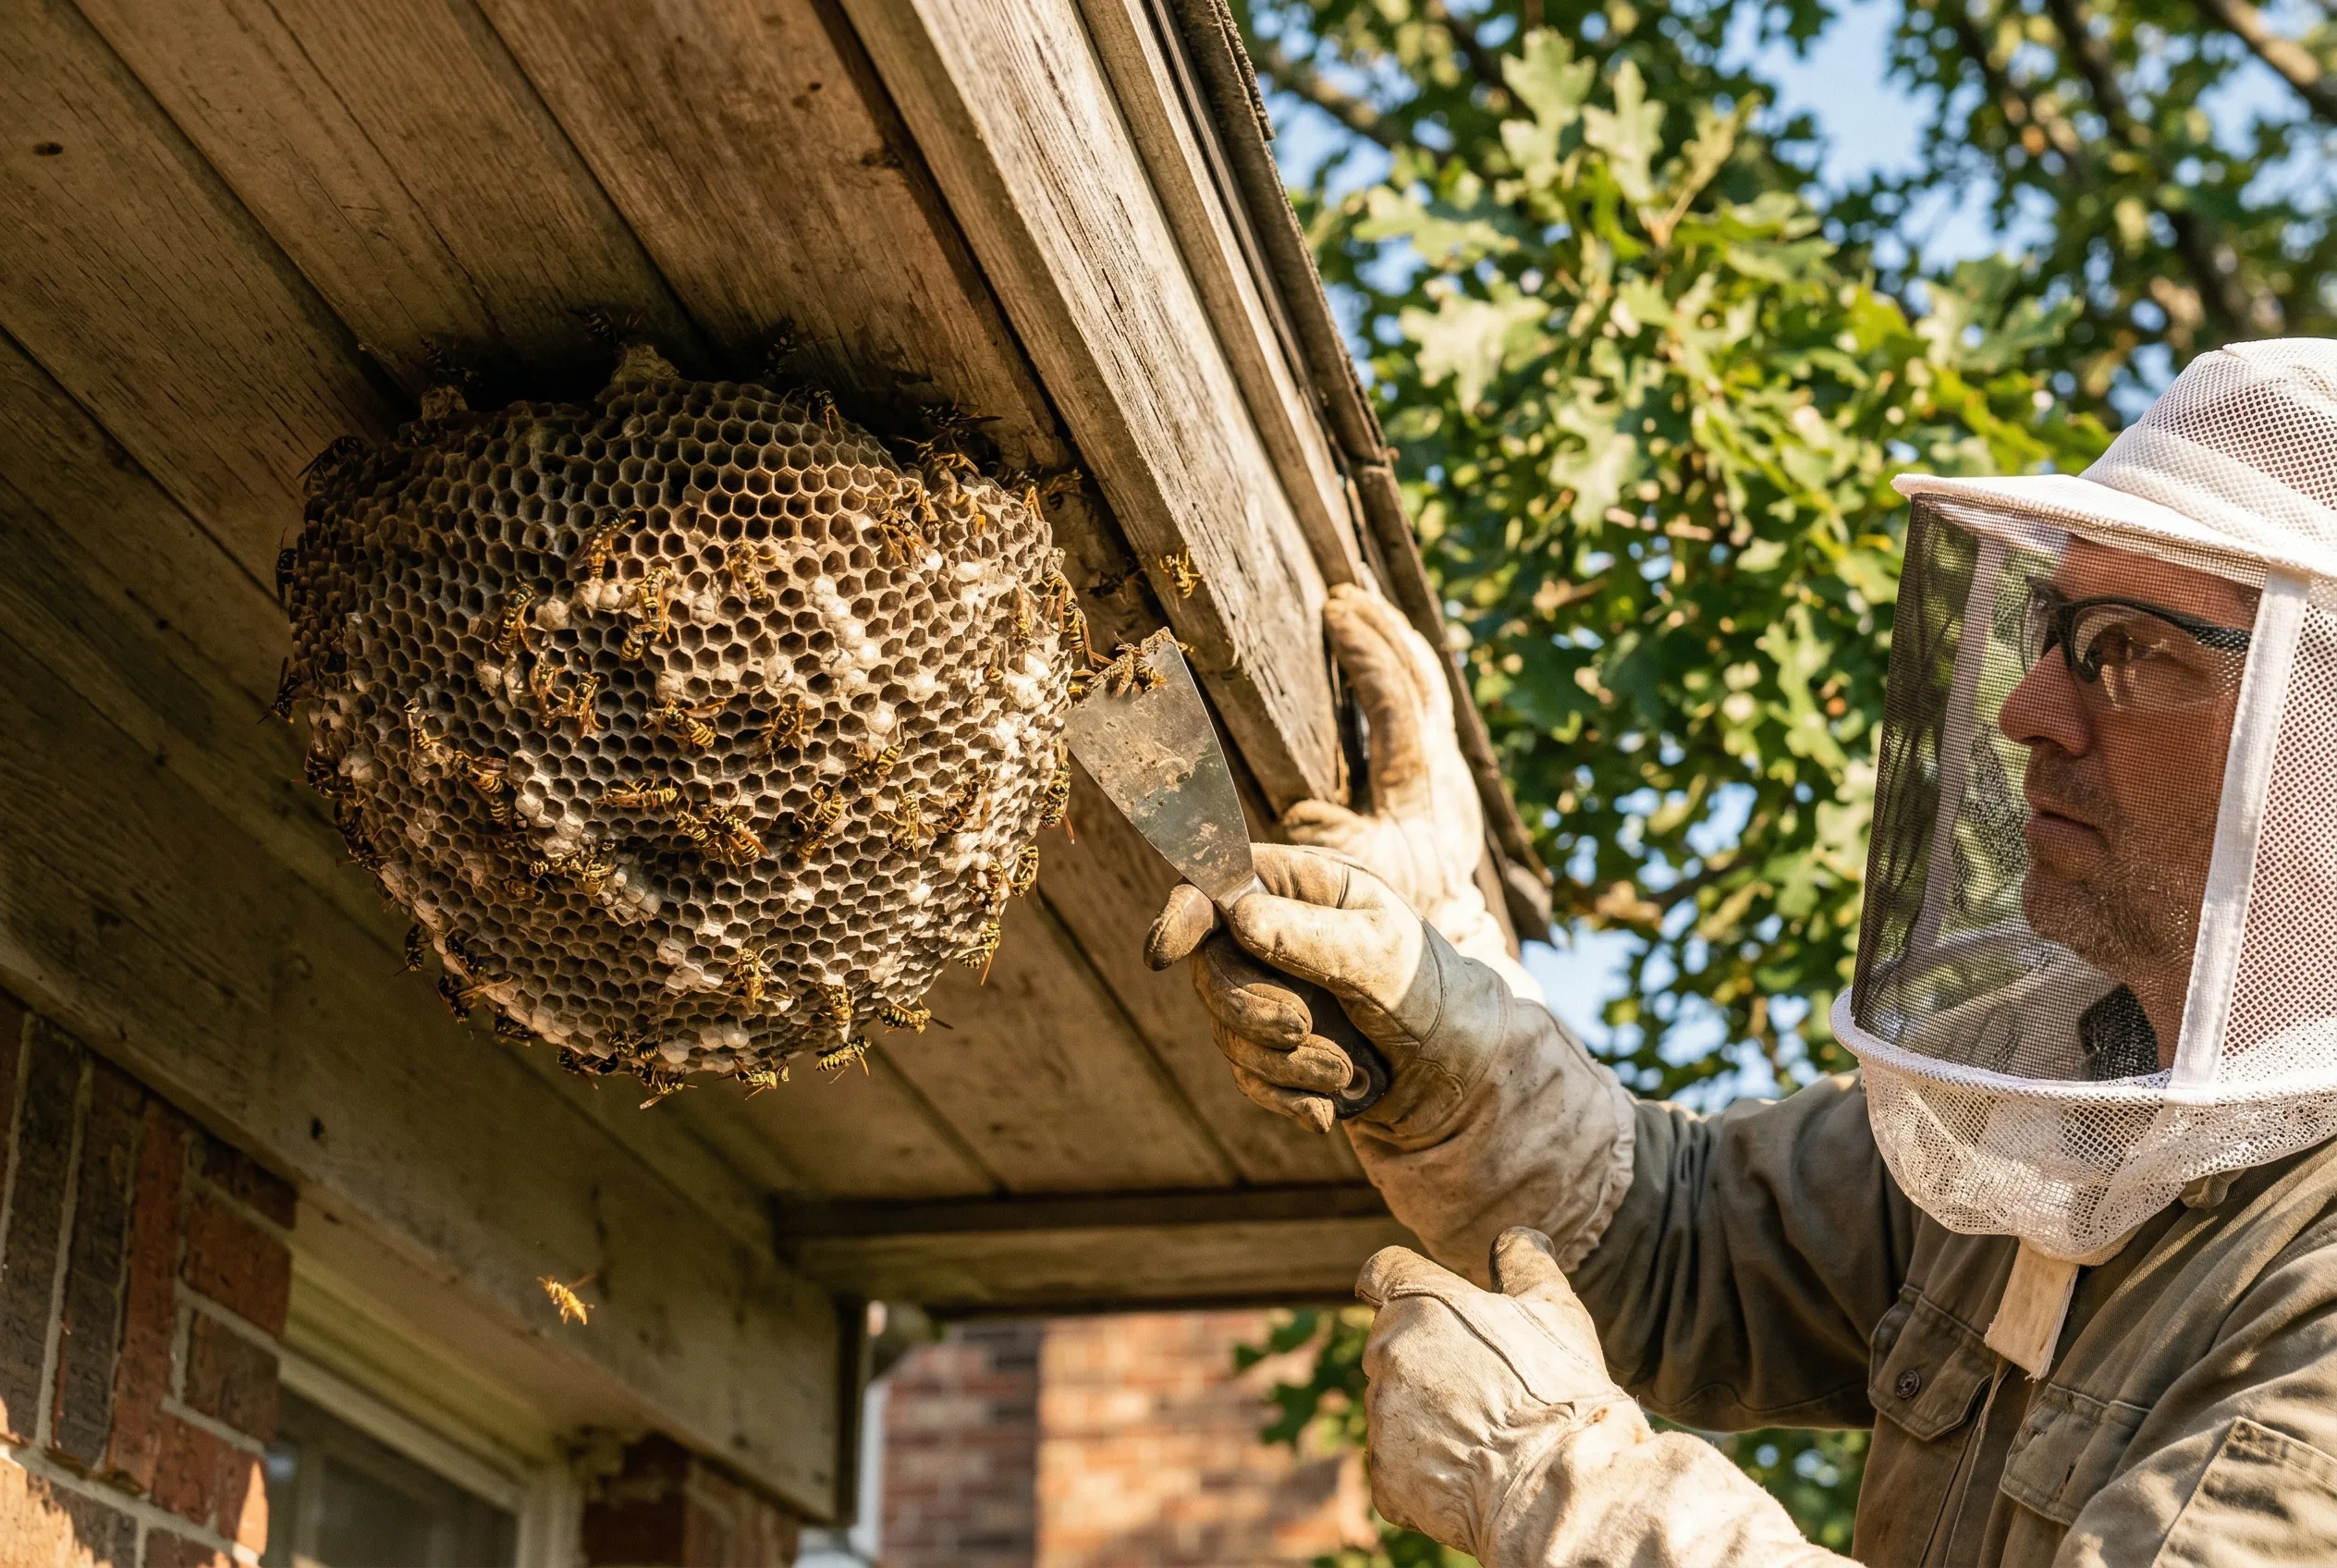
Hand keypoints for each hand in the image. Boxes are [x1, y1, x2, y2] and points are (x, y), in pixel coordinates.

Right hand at [1148, 844, 1509, 1133]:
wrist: (1459, 1071)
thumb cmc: (1429, 991)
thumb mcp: (1384, 956)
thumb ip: (1314, 937)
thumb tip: (1239, 919)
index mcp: (1294, 890)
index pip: (1214, 888)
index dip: (1181, 916)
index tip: (1166, 952)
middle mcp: (1267, 937)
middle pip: (1211, 971)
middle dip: (1253, 1010)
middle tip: (1304, 1029)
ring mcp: (1264, 994)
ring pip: (1227, 1032)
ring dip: (1285, 1063)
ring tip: (1347, 1072)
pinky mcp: (1269, 1051)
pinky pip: (1248, 1077)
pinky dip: (1288, 1097)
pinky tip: (1330, 1108)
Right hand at [1285, 585, 1540, 1002]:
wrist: (1447, 958)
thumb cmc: (1388, 927)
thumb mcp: (1356, 893)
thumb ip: (1325, 855)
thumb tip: (1299, 817)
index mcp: (1421, 792)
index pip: (1399, 706)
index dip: (1369, 657)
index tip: (1334, 613)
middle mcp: (1445, 776)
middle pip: (1425, 682)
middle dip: (1386, 632)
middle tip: (1347, 593)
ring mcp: (1452, 777)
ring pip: (1434, 691)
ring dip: (1399, 645)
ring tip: (1363, 608)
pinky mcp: (1449, 783)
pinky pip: (1429, 710)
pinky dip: (1406, 673)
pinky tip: (1386, 655)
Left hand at [1357, 1228, 1647, 1557]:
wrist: (1556, 1485)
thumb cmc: (1559, 1390)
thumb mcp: (1555, 1309)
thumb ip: (1525, 1262)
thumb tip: (1515, 1237)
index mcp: (1421, 1301)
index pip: (1382, 1272)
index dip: (1398, 1283)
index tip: (1415, 1300)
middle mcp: (1388, 1352)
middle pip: (1390, 1346)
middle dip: (1425, 1361)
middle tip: (1483, 1387)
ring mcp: (1382, 1417)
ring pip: (1394, 1409)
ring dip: (1426, 1418)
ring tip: (1488, 1438)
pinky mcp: (1386, 1476)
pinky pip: (1398, 1469)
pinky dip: (1425, 1474)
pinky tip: (1472, 1475)